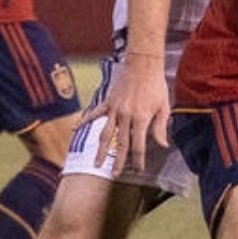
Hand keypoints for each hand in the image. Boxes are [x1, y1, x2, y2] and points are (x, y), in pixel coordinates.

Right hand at [81, 52, 168, 172]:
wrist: (143, 64)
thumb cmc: (156, 85)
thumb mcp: (163, 106)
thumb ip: (160, 127)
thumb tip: (163, 145)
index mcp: (141, 118)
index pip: (139, 145)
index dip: (138, 159)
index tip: (138, 170)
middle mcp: (125, 116)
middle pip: (120, 143)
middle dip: (118, 160)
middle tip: (114, 174)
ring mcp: (114, 109)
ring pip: (106, 134)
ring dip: (101, 150)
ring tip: (96, 163)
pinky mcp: (108, 102)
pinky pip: (94, 114)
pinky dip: (84, 122)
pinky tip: (74, 130)